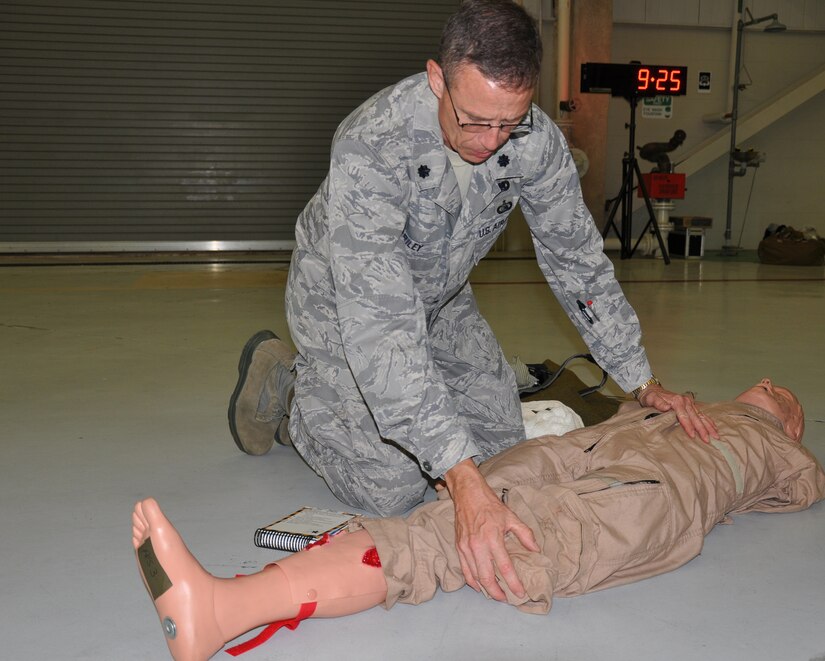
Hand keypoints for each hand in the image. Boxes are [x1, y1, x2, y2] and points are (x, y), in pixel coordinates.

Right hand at [443, 458, 539, 601]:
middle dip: (497, 593)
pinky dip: (472, 581)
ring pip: (475, 577)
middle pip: (487, 578)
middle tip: (506, 599)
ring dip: (485, 589)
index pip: (504, 568)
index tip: (521, 593)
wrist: (468, 494)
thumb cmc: (490, 505)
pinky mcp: (459, 547)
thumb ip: (525, 534)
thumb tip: (535, 549)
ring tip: (496, 594)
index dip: (513, 583)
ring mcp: (466, 548)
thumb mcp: (511, 517)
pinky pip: (465, 570)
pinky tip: (479, 586)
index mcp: (493, 538)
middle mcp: (478, 546)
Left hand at [637, 385, 718, 442]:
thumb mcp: (651, 399)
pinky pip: (701, 414)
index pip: (684, 416)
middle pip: (695, 417)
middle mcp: (685, 401)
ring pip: (701, 416)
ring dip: (709, 426)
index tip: (693, 435)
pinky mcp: (691, 405)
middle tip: (708, 440)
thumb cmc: (651, 396)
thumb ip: (658, 403)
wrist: (652, 389)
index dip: (689, 426)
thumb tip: (666, 407)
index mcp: (677, 401)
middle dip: (702, 429)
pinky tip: (714, 427)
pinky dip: (708, 421)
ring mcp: (689, 403)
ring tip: (716, 436)